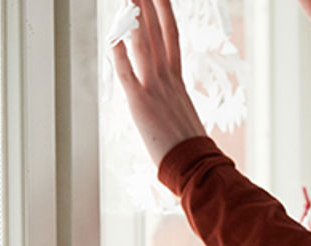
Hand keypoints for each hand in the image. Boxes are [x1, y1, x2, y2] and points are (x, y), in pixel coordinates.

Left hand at [110, 0, 209, 165]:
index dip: (164, 13)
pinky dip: (119, 54)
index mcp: (177, 80)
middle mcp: (167, 78)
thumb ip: (173, 100)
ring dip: (134, 18)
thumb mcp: (182, 115)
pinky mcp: (140, 103)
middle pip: (156, 33)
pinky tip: (113, 36)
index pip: (171, 37)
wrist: (197, 165)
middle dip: (148, 5)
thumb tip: (169, 100)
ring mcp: (154, 89)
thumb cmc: (191, 148)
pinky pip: (127, 74)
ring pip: (143, 45)